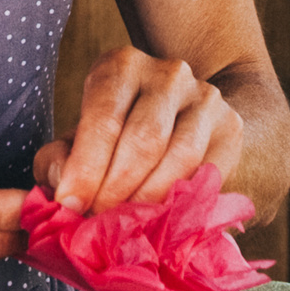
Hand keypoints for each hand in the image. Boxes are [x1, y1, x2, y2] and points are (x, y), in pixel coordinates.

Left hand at [34, 46, 245, 215]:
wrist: (185, 120)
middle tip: (98, 223)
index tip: (71, 204)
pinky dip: (181, 200)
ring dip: (149, 198)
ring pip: (180, 156)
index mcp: (121, 66)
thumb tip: (60, 183)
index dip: (86, 166)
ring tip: (127, 224)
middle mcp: (167, 73)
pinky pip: (207, 171)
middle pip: (143, 138)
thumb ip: (58, 159)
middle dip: (116, 189)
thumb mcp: (80, 139)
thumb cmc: (119, 135)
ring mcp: (204, 97)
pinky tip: (160, 217)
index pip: (103, 116)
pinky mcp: (230, 126)